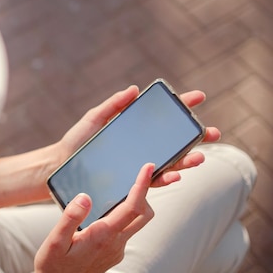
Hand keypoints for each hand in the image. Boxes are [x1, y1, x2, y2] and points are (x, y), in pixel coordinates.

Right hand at [32, 163, 154, 272]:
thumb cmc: (53, 265)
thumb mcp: (55, 240)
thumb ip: (71, 217)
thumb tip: (86, 196)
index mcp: (103, 236)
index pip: (132, 207)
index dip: (142, 185)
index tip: (147, 167)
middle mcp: (115, 244)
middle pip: (144, 215)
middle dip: (145, 193)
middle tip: (137, 176)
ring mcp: (116, 251)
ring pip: (136, 223)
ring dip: (134, 206)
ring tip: (121, 190)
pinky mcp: (113, 254)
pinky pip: (125, 232)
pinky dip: (123, 218)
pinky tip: (105, 212)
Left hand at [55, 85, 220, 187]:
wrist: (59, 167)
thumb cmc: (76, 142)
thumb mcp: (94, 119)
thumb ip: (114, 105)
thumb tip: (135, 89)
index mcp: (136, 130)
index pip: (164, 117)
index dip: (182, 106)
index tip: (198, 97)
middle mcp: (142, 148)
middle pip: (175, 142)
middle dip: (197, 138)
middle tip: (213, 133)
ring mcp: (138, 166)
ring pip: (171, 164)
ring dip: (188, 161)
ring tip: (200, 157)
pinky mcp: (130, 183)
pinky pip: (152, 182)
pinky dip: (166, 178)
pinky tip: (175, 175)